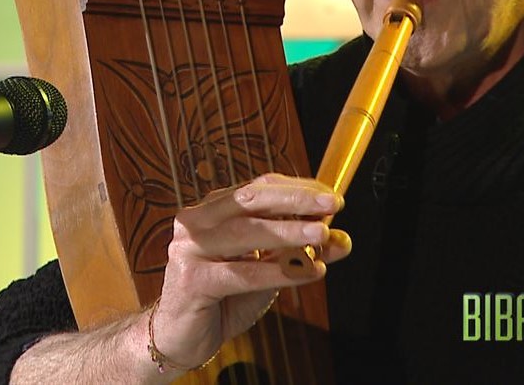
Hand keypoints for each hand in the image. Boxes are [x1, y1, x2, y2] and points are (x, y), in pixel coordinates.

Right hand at [150, 173, 350, 369]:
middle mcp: (197, 221)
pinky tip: (307, 272)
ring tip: (321, 234)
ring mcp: (190, 248)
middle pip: (251, 199)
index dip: (297, 188)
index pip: (259, 187)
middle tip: (332, 203)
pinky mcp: (192, 280)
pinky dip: (278, 273)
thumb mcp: (268, 268)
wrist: (181, 335)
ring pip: (246, 233)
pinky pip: (243, 274)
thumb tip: (342, 239)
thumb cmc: (224, 295)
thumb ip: (300, 250)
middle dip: (295, 199)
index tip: (330, 195)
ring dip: (289, 232)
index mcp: (214, 209)